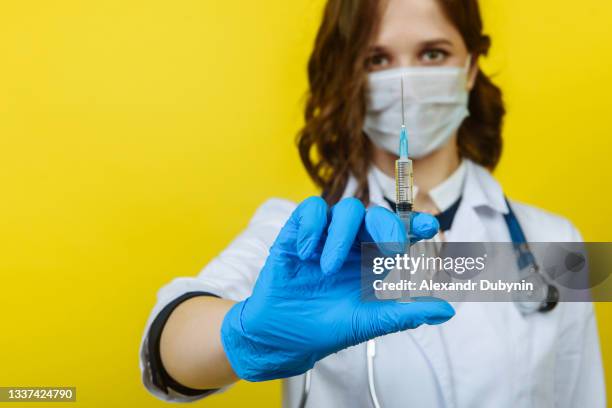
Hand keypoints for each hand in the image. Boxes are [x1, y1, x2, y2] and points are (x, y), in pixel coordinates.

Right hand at [220, 196, 453, 380]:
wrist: (281, 334)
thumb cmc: (325, 327)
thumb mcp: (367, 322)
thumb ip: (404, 313)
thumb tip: (447, 310)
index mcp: (374, 261)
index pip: (400, 234)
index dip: (416, 225)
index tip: (430, 228)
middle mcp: (354, 244)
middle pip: (377, 215)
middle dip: (388, 225)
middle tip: (391, 247)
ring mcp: (327, 236)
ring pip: (347, 210)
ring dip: (342, 236)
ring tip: (328, 268)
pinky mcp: (300, 232)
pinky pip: (312, 209)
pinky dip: (312, 226)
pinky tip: (306, 252)